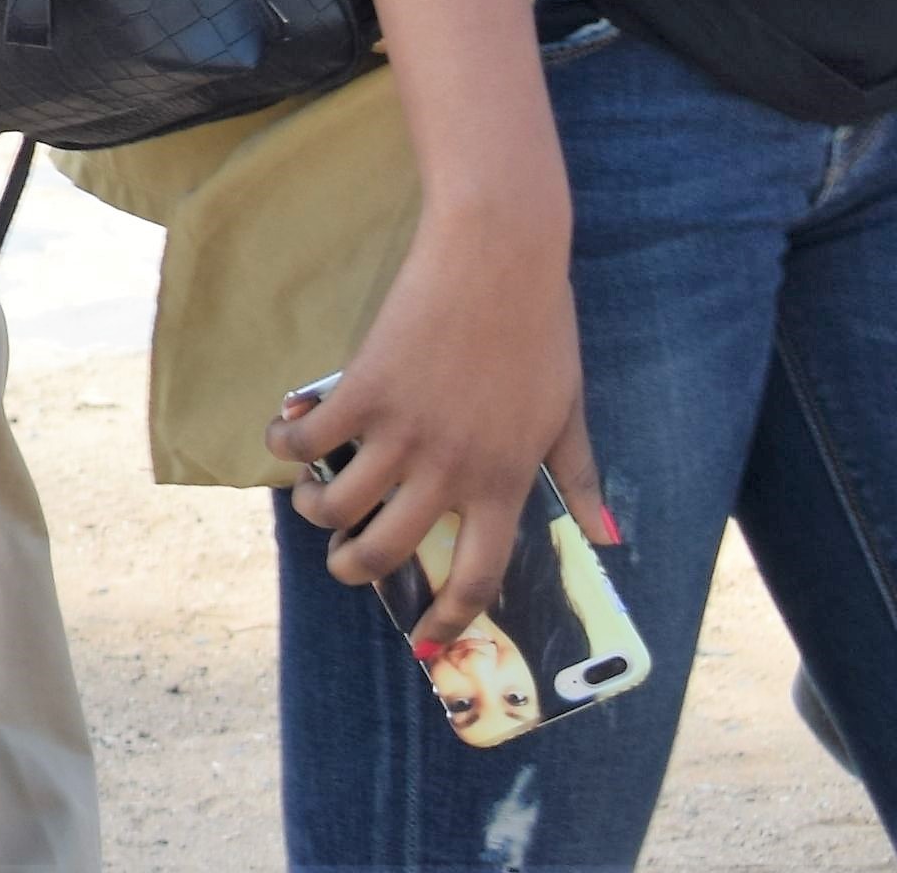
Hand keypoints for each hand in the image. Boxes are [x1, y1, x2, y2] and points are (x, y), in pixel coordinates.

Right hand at [280, 201, 612, 646]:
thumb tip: (610, 539)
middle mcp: (452, 469)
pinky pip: (308, 440)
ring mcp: (404, 431)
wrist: (500, 257)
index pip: (478, 575)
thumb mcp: (568, 411)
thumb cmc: (541, 329)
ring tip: (312, 497)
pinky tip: (286, 437)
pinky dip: (286, 446)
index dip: (448, 618)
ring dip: (315, 511)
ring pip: (336, 505)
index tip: (427, 639)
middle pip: (386, 552)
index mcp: (506, 481)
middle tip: (342, 561)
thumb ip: (582, 478)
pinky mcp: (365, 389)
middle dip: (351, 569)